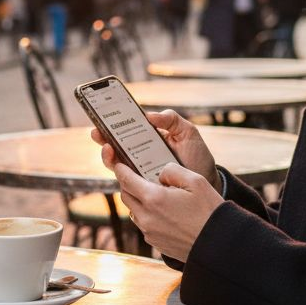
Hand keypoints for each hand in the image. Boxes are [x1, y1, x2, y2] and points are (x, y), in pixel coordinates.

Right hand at [89, 110, 216, 187]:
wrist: (207, 181)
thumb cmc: (197, 155)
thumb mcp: (187, 132)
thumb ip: (171, 119)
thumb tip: (149, 116)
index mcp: (147, 140)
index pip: (125, 131)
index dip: (111, 125)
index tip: (102, 118)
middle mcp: (139, 156)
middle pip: (115, 148)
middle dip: (103, 139)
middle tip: (98, 134)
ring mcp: (140, 173)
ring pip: (116, 166)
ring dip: (108, 157)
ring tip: (109, 150)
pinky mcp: (144, 189)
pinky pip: (128, 183)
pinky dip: (121, 177)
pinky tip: (120, 169)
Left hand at [108, 161, 222, 262]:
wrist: (218, 245)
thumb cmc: (210, 212)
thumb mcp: (195, 181)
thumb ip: (172, 171)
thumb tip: (159, 174)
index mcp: (154, 198)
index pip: (126, 180)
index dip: (121, 169)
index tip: (119, 164)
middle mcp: (146, 217)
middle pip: (125, 196)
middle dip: (128, 184)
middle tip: (138, 176)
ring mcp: (149, 232)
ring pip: (134, 211)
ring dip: (138, 201)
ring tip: (154, 195)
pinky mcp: (155, 243)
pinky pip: (144, 224)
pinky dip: (148, 215)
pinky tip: (165, 212)